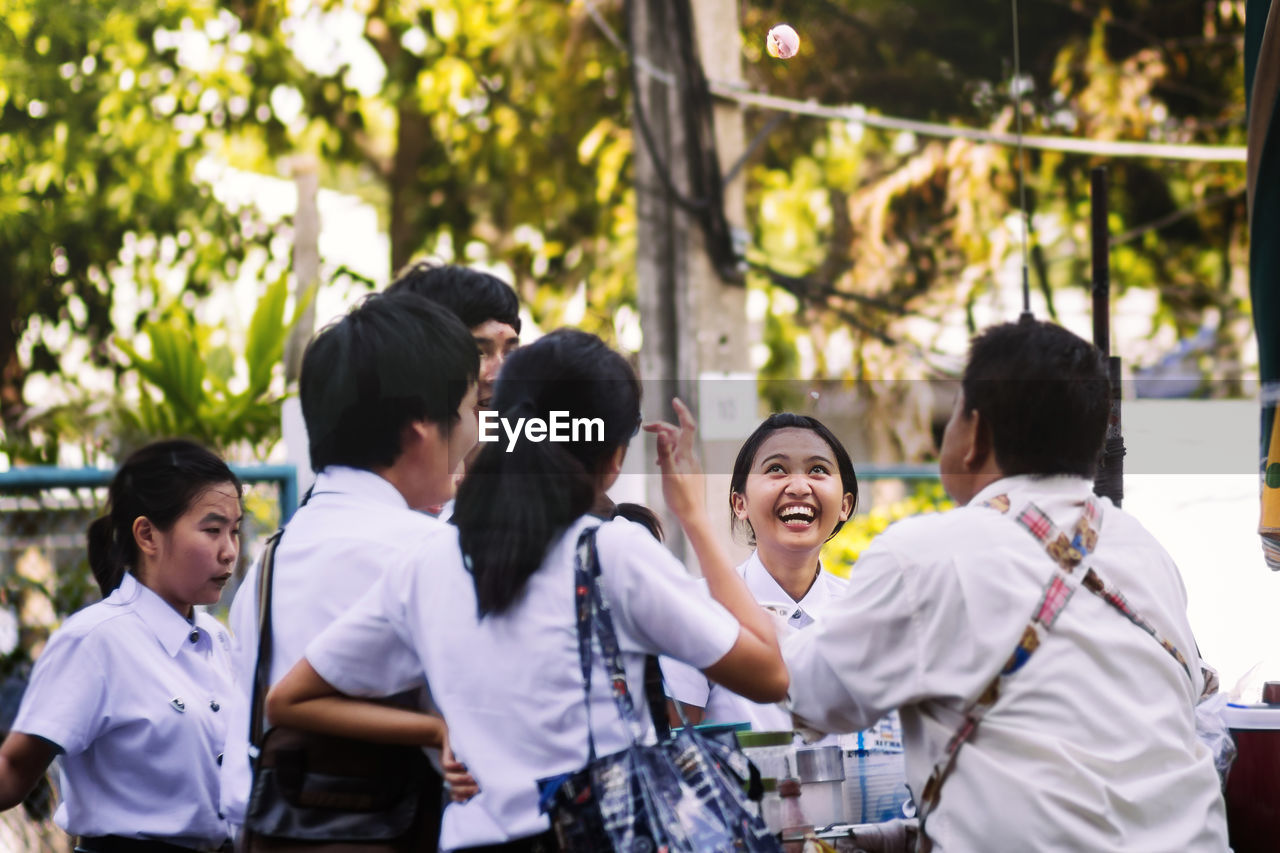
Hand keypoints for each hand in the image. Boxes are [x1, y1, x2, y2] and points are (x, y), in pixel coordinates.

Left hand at [442, 736, 478, 802]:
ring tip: (472, 777)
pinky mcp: (445, 756)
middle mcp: (450, 775)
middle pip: (454, 788)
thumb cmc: (466, 751)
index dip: (462, 797)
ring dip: (461, 779)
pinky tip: (462, 765)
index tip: (473, 797)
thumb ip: (477, 774)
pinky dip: (454, 766)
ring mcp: (447, 766)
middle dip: (466, 790)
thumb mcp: (472, 763)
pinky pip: (446, 765)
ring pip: (449, 778)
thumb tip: (492, 784)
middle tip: (478, 788)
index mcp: (455, 780)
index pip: (455, 794)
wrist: (449, 735)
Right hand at [642, 398, 705, 522]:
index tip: (674, 400)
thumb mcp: (669, 474)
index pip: (686, 426)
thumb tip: (663, 433)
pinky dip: (668, 453)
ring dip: (664, 441)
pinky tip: (660, 464)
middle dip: (663, 427)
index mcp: (686, 455)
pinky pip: (678, 457)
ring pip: (677, 446)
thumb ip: (665, 453)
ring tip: (651, 443)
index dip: (682, 411)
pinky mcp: (690, 473)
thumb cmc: (680, 498)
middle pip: (678, 435)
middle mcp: (691, 457)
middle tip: (646, 427)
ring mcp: (691, 465)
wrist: (693, 516)